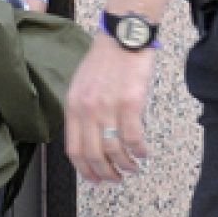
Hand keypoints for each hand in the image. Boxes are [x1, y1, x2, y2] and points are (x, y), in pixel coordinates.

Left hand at [63, 35, 155, 182]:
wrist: (123, 36)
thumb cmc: (105, 60)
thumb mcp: (81, 86)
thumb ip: (81, 112)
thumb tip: (88, 139)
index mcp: (72, 106)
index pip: (73, 148)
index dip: (84, 169)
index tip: (94, 179)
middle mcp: (87, 110)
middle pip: (93, 154)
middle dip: (105, 173)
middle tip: (115, 180)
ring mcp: (108, 107)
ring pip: (113, 150)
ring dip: (125, 166)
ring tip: (133, 169)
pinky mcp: (130, 103)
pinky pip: (133, 137)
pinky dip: (139, 151)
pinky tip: (144, 153)